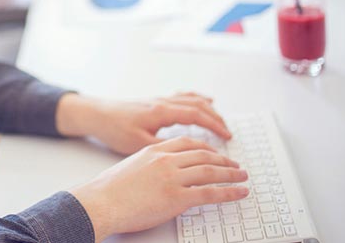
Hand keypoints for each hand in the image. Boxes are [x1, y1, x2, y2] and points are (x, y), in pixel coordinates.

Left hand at [56, 93, 231, 154]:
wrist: (96, 114)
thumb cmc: (114, 129)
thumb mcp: (138, 144)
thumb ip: (163, 148)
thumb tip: (185, 157)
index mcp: (161, 112)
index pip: (196, 115)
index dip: (214, 125)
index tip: (227, 136)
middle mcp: (162, 102)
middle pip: (197, 105)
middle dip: (216, 118)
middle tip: (229, 133)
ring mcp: (159, 100)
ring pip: (191, 99)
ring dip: (208, 108)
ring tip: (221, 119)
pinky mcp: (155, 102)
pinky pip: (182, 96)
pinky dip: (196, 98)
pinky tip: (203, 101)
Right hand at [69, 136, 248, 241]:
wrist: (102, 201)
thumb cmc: (110, 189)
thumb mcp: (132, 166)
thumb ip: (151, 165)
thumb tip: (162, 174)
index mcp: (155, 150)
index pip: (188, 143)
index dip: (207, 148)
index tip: (216, 152)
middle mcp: (166, 160)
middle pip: (203, 154)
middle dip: (223, 159)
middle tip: (236, 165)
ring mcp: (173, 178)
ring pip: (210, 171)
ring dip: (231, 173)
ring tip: (242, 177)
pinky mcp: (177, 197)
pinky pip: (210, 193)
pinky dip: (229, 192)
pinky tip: (239, 193)